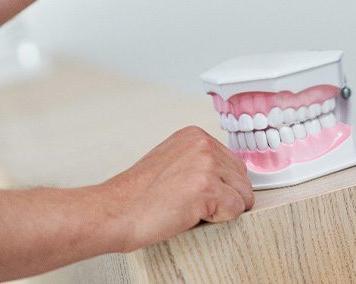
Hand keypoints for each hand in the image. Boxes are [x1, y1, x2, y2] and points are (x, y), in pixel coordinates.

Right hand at [101, 126, 253, 251]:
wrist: (114, 212)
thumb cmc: (137, 194)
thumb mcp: (172, 161)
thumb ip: (199, 160)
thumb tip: (226, 175)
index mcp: (195, 135)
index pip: (232, 161)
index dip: (221, 184)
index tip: (200, 193)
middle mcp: (203, 144)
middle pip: (241, 176)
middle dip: (226, 196)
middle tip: (194, 205)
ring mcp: (206, 164)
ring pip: (242, 194)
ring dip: (222, 209)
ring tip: (191, 209)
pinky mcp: (207, 188)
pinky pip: (235, 209)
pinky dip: (220, 220)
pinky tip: (193, 216)